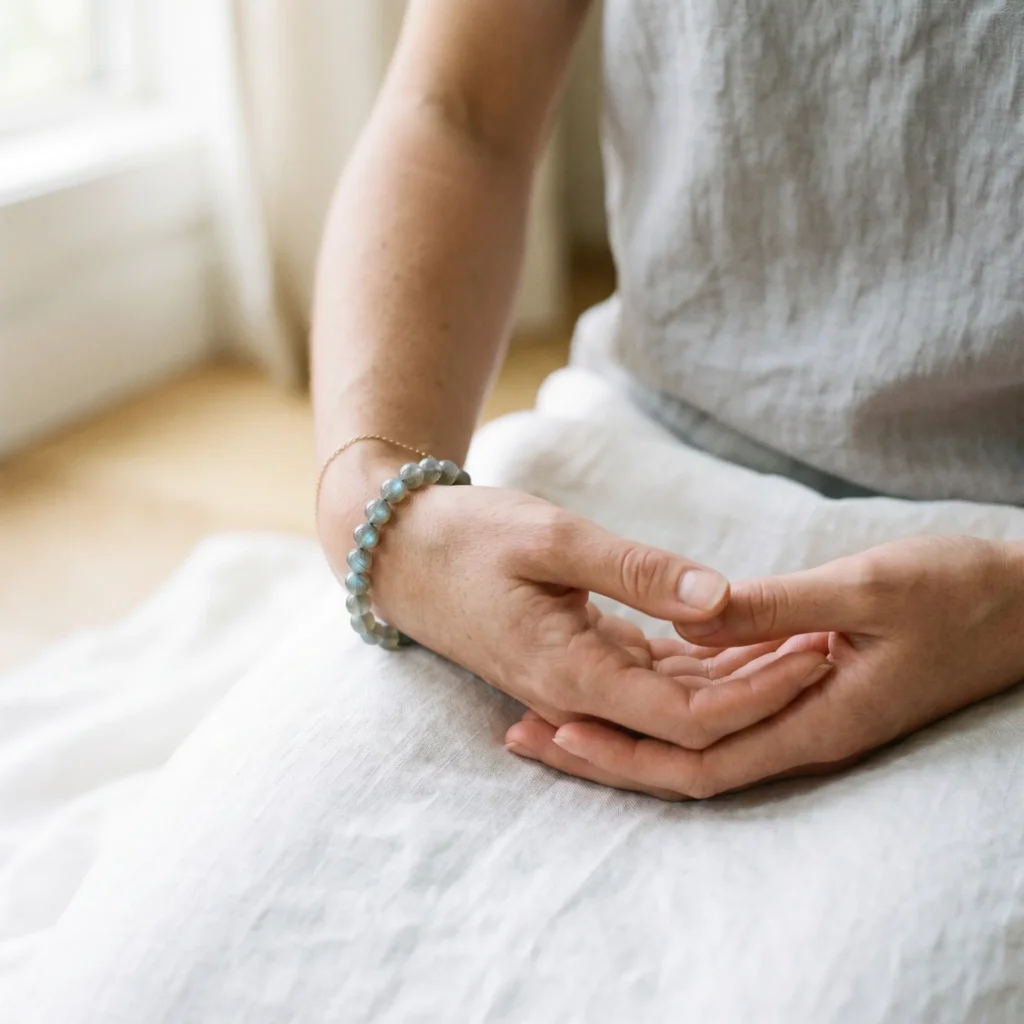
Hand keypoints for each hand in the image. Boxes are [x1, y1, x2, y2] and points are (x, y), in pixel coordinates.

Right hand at [318, 458, 832, 750]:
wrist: (398, 551)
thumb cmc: (465, 537)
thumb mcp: (550, 536)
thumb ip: (635, 570)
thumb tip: (719, 598)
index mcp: (574, 673)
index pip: (691, 716)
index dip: (761, 693)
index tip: (819, 647)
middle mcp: (578, 695)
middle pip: (691, 724)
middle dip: (762, 693)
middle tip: (827, 642)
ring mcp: (575, 684)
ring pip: (672, 706)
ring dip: (734, 682)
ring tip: (797, 638)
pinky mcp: (575, 662)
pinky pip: (647, 680)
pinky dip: (695, 665)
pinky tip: (737, 637)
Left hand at [508, 536, 1023, 798]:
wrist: (1021, 604)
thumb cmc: (958, 595)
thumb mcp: (864, 588)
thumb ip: (774, 605)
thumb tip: (688, 610)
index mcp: (811, 721)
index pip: (696, 765)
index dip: (623, 757)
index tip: (555, 736)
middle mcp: (795, 727)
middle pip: (679, 761)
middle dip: (604, 752)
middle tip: (525, 734)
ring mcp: (797, 706)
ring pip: (694, 730)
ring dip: (627, 721)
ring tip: (551, 704)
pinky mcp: (801, 678)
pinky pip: (722, 693)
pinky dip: (671, 686)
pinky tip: (627, 662)